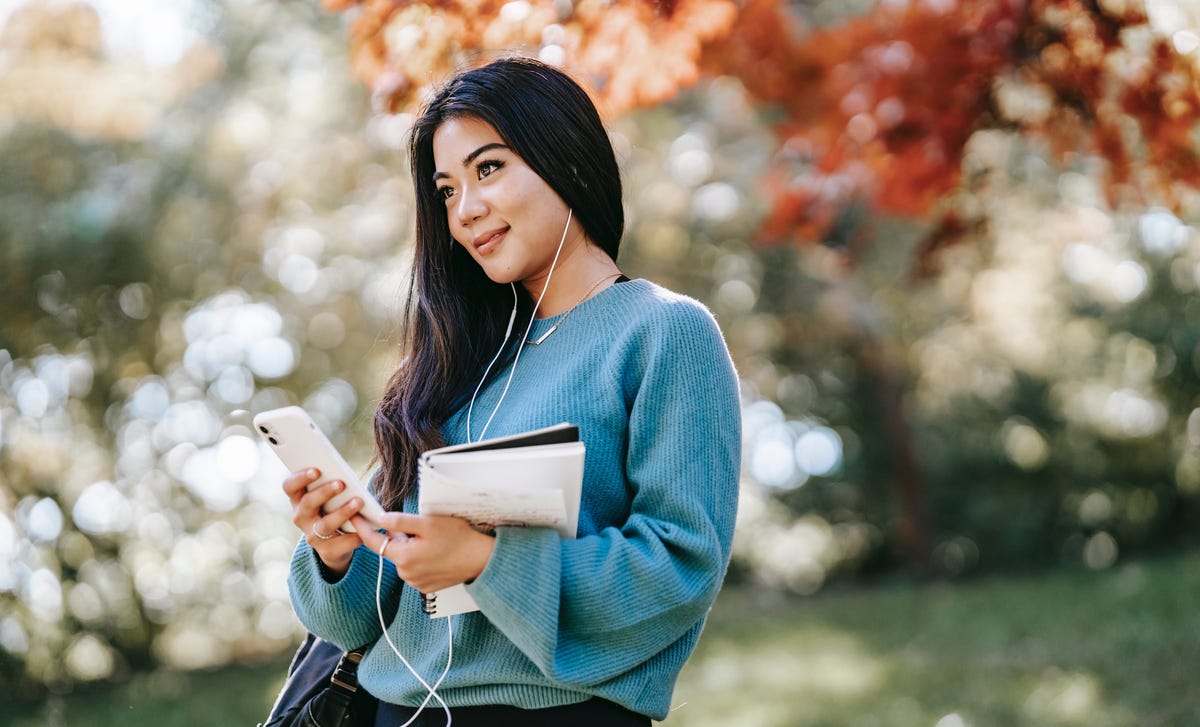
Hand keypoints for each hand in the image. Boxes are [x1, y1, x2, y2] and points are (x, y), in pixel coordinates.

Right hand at [283, 468, 363, 576]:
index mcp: (298, 499)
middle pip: (307, 503)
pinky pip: (341, 544)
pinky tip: (365, 528)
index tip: (316, 470)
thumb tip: (344, 473)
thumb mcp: (328, 495)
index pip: (290, 487)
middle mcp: (301, 517)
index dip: (300, 478)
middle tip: (341, 483)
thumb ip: (330, 483)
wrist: (335, 543)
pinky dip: (354, 535)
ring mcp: (312, 536)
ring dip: (342, 512)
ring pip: (325, 524)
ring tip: (358, 502)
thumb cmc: (333, 508)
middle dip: (324, 492)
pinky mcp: (327, 550)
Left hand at [351, 513, 494, 593]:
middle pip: (391, 549)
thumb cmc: (458, 539)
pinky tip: (436, 551)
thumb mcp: (428, 523)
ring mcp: (416, 582)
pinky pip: (415, 569)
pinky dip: (419, 558)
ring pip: (404, 559)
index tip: (356, 517)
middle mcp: (406, 573)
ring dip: (410, 547)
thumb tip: (380, 519)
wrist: (481, 559)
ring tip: (432, 539)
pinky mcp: (426, 586)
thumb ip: (400, 521)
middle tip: (417, 524)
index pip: (373, 541)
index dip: (362, 527)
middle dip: (398, 535)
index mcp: (403, 557)